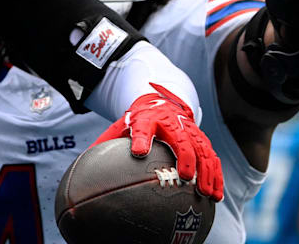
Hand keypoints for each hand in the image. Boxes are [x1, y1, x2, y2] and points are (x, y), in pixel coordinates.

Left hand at [92, 83, 223, 200]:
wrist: (162, 103)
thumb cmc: (138, 121)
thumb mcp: (121, 127)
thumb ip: (106, 143)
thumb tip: (82, 165)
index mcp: (146, 119)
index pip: (142, 128)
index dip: (140, 139)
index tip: (138, 152)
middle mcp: (171, 124)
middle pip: (180, 139)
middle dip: (185, 157)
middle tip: (185, 177)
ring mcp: (190, 131)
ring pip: (202, 150)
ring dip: (206, 172)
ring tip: (205, 193)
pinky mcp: (202, 140)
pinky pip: (212, 159)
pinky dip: (215, 176)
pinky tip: (215, 196)